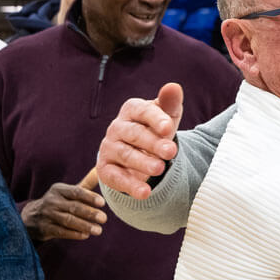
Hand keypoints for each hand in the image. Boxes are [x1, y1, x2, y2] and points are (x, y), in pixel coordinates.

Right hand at [20, 181, 105, 241]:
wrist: (32, 216)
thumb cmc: (59, 201)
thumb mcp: (68, 191)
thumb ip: (86, 183)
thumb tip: (100, 170)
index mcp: (59, 190)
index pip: (76, 192)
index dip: (89, 197)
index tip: (102, 203)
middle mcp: (52, 201)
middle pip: (73, 207)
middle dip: (90, 213)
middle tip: (104, 218)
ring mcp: (48, 215)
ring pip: (68, 220)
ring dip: (84, 226)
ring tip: (98, 230)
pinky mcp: (45, 228)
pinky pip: (61, 232)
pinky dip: (74, 234)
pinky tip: (85, 235)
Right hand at [96, 82, 183, 198]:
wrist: (140, 155)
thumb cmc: (156, 131)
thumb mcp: (167, 117)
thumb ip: (170, 104)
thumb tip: (174, 87)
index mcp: (132, 110)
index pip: (142, 111)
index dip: (156, 119)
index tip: (169, 128)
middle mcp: (117, 128)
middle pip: (134, 134)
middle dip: (153, 143)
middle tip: (171, 151)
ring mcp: (109, 148)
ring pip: (125, 155)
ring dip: (143, 163)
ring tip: (160, 169)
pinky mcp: (105, 169)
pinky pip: (116, 177)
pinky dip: (130, 186)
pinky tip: (145, 193)